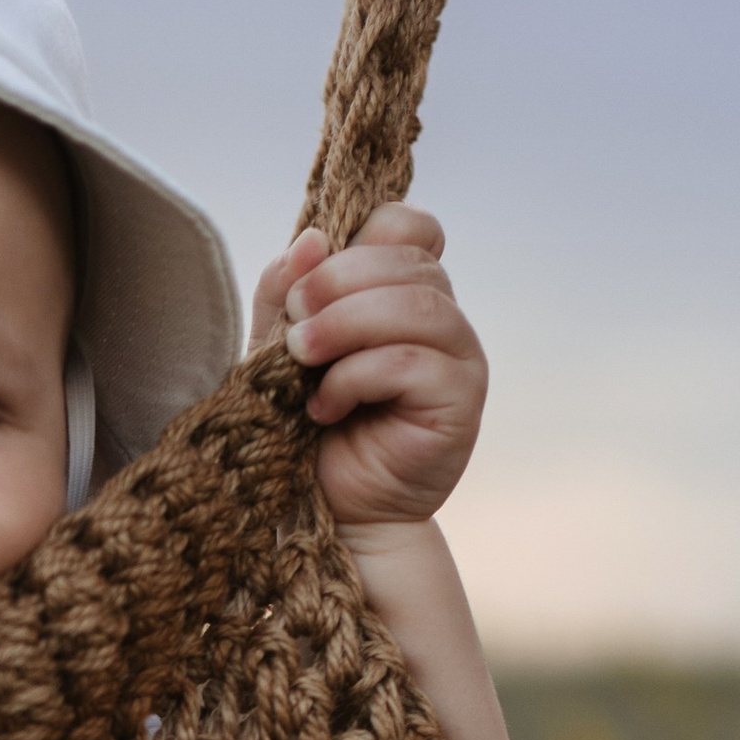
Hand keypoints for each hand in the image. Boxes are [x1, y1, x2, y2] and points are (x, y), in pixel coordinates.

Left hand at [253, 204, 487, 532]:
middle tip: (293, 326)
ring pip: (415, 304)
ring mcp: (460, 357)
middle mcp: (441, 317)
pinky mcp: (462, 401)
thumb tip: (310, 239)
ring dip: (343, 324)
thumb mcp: (278, 350)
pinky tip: (325, 408)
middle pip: (405, 258)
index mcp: (402, 292)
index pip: (406, 225)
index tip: (307, 281)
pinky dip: (355, 377)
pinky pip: (411, 362)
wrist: (330, 514)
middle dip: (335, 283)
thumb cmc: (306, 432)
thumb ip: (287, 293)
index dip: (358, 238)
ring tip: (300, 359)